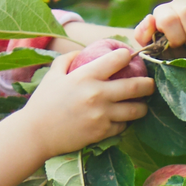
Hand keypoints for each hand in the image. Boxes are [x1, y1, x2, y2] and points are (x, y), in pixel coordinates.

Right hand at [17, 43, 154, 161]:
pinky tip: (122, 119)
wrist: (35, 134)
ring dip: (142, 106)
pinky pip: (123, 126)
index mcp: (86, 76)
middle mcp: (97, 94)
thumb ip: (69, 58)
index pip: (118, 59)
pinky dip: (124, 123)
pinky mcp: (101, 133)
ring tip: (141, 104)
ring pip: (135, 110)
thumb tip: (84, 51)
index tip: (130, 58)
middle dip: (148, 84)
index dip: (127, 56)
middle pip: (136, 86)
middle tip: (150, 83)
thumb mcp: (53, 74)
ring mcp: (101, 115)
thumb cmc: (42, 103)